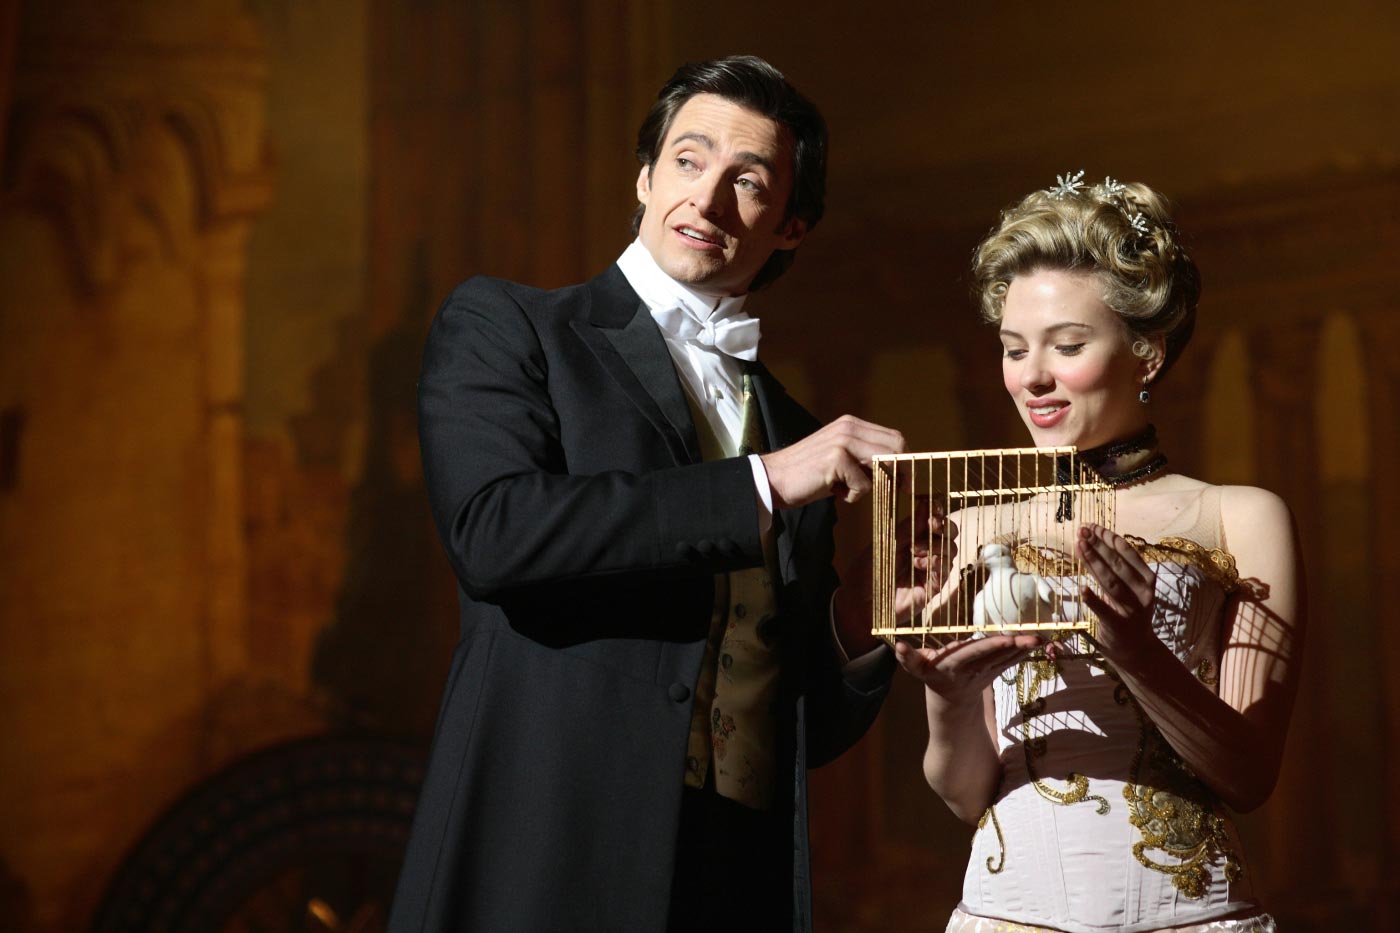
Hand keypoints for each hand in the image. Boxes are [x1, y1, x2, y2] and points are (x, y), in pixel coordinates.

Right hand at [760, 415, 904, 509]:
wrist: (773, 479)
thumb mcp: (839, 457)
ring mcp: (843, 442)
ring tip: (846, 489)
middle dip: (901, 472)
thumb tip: (896, 470)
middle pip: (896, 447)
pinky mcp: (836, 460)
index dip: (904, 459)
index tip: (906, 480)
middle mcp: (849, 428)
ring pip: (883, 465)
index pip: (893, 436)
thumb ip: (863, 456)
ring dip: (872, 485)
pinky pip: (864, 485)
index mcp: (851, 424)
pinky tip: (832, 491)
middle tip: (897, 490)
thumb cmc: (807, 474)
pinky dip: (852, 496)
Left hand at [832, 497, 955, 655]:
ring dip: (935, 545)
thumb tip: (923, 504)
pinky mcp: (934, 586)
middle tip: (932, 525)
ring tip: (915, 551)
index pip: (933, 520)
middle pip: (949, 533)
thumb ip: (905, 527)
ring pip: (950, 549)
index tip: (933, 507)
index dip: (937, 512)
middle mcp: (925, 551)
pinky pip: (946, 569)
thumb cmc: (867, 572)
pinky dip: (935, 562)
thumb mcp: (884, 544)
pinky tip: (919, 564)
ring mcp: (930, 569)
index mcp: (912, 538)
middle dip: (943, 525)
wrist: (860, 602)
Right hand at [894, 634, 1040, 708]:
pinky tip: (1038, 642)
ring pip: (1006, 659)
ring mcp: (986, 672)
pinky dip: (1024, 652)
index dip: (989, 646)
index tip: (1006, 639)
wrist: (949, 705)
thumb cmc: (931, 676)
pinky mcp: (995, 672)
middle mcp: (972, 670)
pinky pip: (1011, 661)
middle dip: (1014, 646)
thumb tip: (898, 645)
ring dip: (1024, 648)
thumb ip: (908, 658)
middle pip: (995, 656)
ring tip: (1041, 637)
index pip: (973, 653)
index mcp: (953, 665)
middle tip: (1033, 637)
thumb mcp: (916, 669)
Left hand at [1076, 523, 1158, 665]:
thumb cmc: (1128, 611)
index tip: (1093, 527)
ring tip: (1080, 545)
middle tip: (1082, 530)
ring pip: (1111, 582)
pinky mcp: (1119, 626)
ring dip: (1094, 562)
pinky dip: (1094, 600)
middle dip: (1099, 546)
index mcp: (1147, 580)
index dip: (1109, 539)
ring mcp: (1133, 610)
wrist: (1136, 648)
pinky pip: (1105, 610)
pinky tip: (1082, 589)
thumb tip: (1091, 541)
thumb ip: (1112, 569)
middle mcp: (1143, 593)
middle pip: (1118, 565)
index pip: (1128, 554)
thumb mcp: (1125, 588)